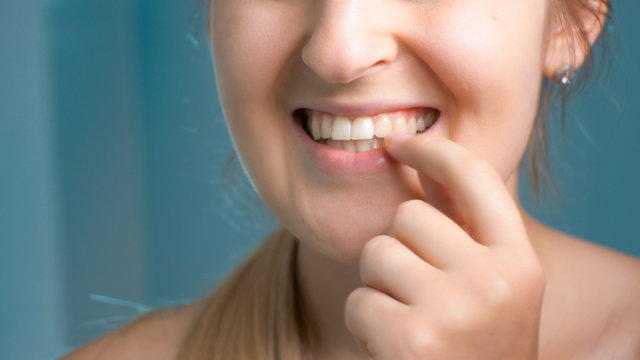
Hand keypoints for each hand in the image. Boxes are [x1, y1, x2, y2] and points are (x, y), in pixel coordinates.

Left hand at [344, 135, 544, 358]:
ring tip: (409, 320)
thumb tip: (418, 166)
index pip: (475, 175)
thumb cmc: (475, 344)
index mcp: (519, 261)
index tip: (402, 144)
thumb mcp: (492, 287)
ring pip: (377, 253)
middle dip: (399, 247)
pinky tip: (394, 346)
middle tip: (417, 292)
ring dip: (380, 285)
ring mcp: (454, 311)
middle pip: (408, 215)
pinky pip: (358, 299)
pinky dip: (366, 322)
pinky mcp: (411, 340)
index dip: (433, 150)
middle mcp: (494, 281)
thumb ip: (464, 232)